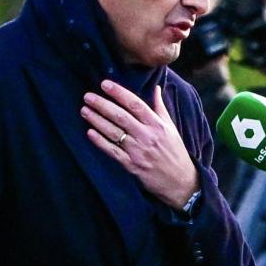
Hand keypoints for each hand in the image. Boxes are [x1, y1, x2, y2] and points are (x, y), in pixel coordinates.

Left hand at [83, 80, 199, 207]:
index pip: (136, 104)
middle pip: (121, 116)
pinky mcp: (132, 165)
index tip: (105, 84)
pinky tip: (89, 133)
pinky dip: (100, 142)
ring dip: (97, 121)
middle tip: (88, 96)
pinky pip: (113, 151)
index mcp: (157, 125)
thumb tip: (155, 88)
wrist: (180, 181)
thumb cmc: (175, 152)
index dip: (119, 93)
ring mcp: (138, 151)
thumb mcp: (171, 128)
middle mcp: (147, 136)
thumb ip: (160, 108)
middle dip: (102, 105)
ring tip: (84, 111)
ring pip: (114, 132)